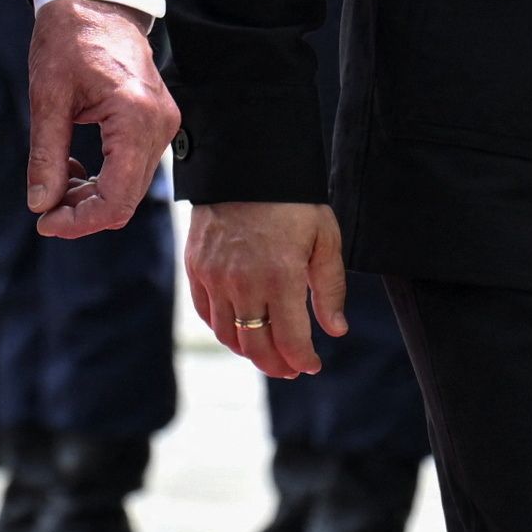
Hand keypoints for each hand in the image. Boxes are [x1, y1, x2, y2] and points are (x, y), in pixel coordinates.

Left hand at [27, 0, 177, 237]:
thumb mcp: (47, 98)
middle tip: (44, 207)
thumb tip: (41, 204)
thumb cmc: (68, 39)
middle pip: (125, 200)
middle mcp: (158, 126)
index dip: (79, 221)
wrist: (96, 1)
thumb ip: (46, 155)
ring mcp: (163, 125)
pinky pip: (133, 168)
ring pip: (130, 188)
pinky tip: (73, 163)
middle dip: (82, 212)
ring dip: (90, 195)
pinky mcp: (157, 123)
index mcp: (134, 118)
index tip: (44, 222)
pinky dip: (103, 177)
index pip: (116, 199)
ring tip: (56, 176)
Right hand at [187, 199, 351, 378]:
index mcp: (281, 277)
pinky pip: (206, 313)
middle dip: (277, 365)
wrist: (246, 162)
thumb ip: (330, 288)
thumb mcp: (325, 238)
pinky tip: (239, 331)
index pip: (290, 340)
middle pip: (256, 346)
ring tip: (266, 353)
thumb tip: (335, 331)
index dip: (303, 360)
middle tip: (291, 368)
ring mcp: (214, 277)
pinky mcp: (196, 267)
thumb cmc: (293, 201)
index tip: (312, 364)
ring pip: (228, 335)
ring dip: (248, 351)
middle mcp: (243, 283)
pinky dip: (223, 329)